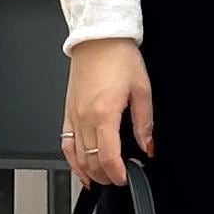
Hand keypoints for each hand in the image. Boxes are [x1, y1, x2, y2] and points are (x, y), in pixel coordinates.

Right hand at [62, 37, 153, 188]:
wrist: (98, 35)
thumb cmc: (118, 56)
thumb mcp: (142, 89)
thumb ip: (144, 123)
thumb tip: (147, 146)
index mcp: (104, 113)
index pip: (108, 156)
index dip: (118, 173)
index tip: (126, 177)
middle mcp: (85, 117)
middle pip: (92, 161)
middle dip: (106, 176)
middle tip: (120, 178)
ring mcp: (73, 115)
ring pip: (77, 157)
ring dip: (90, 172)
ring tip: (104, 178)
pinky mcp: (67, 111)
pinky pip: (66, 144)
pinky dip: (72, 161)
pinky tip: (81, 169)